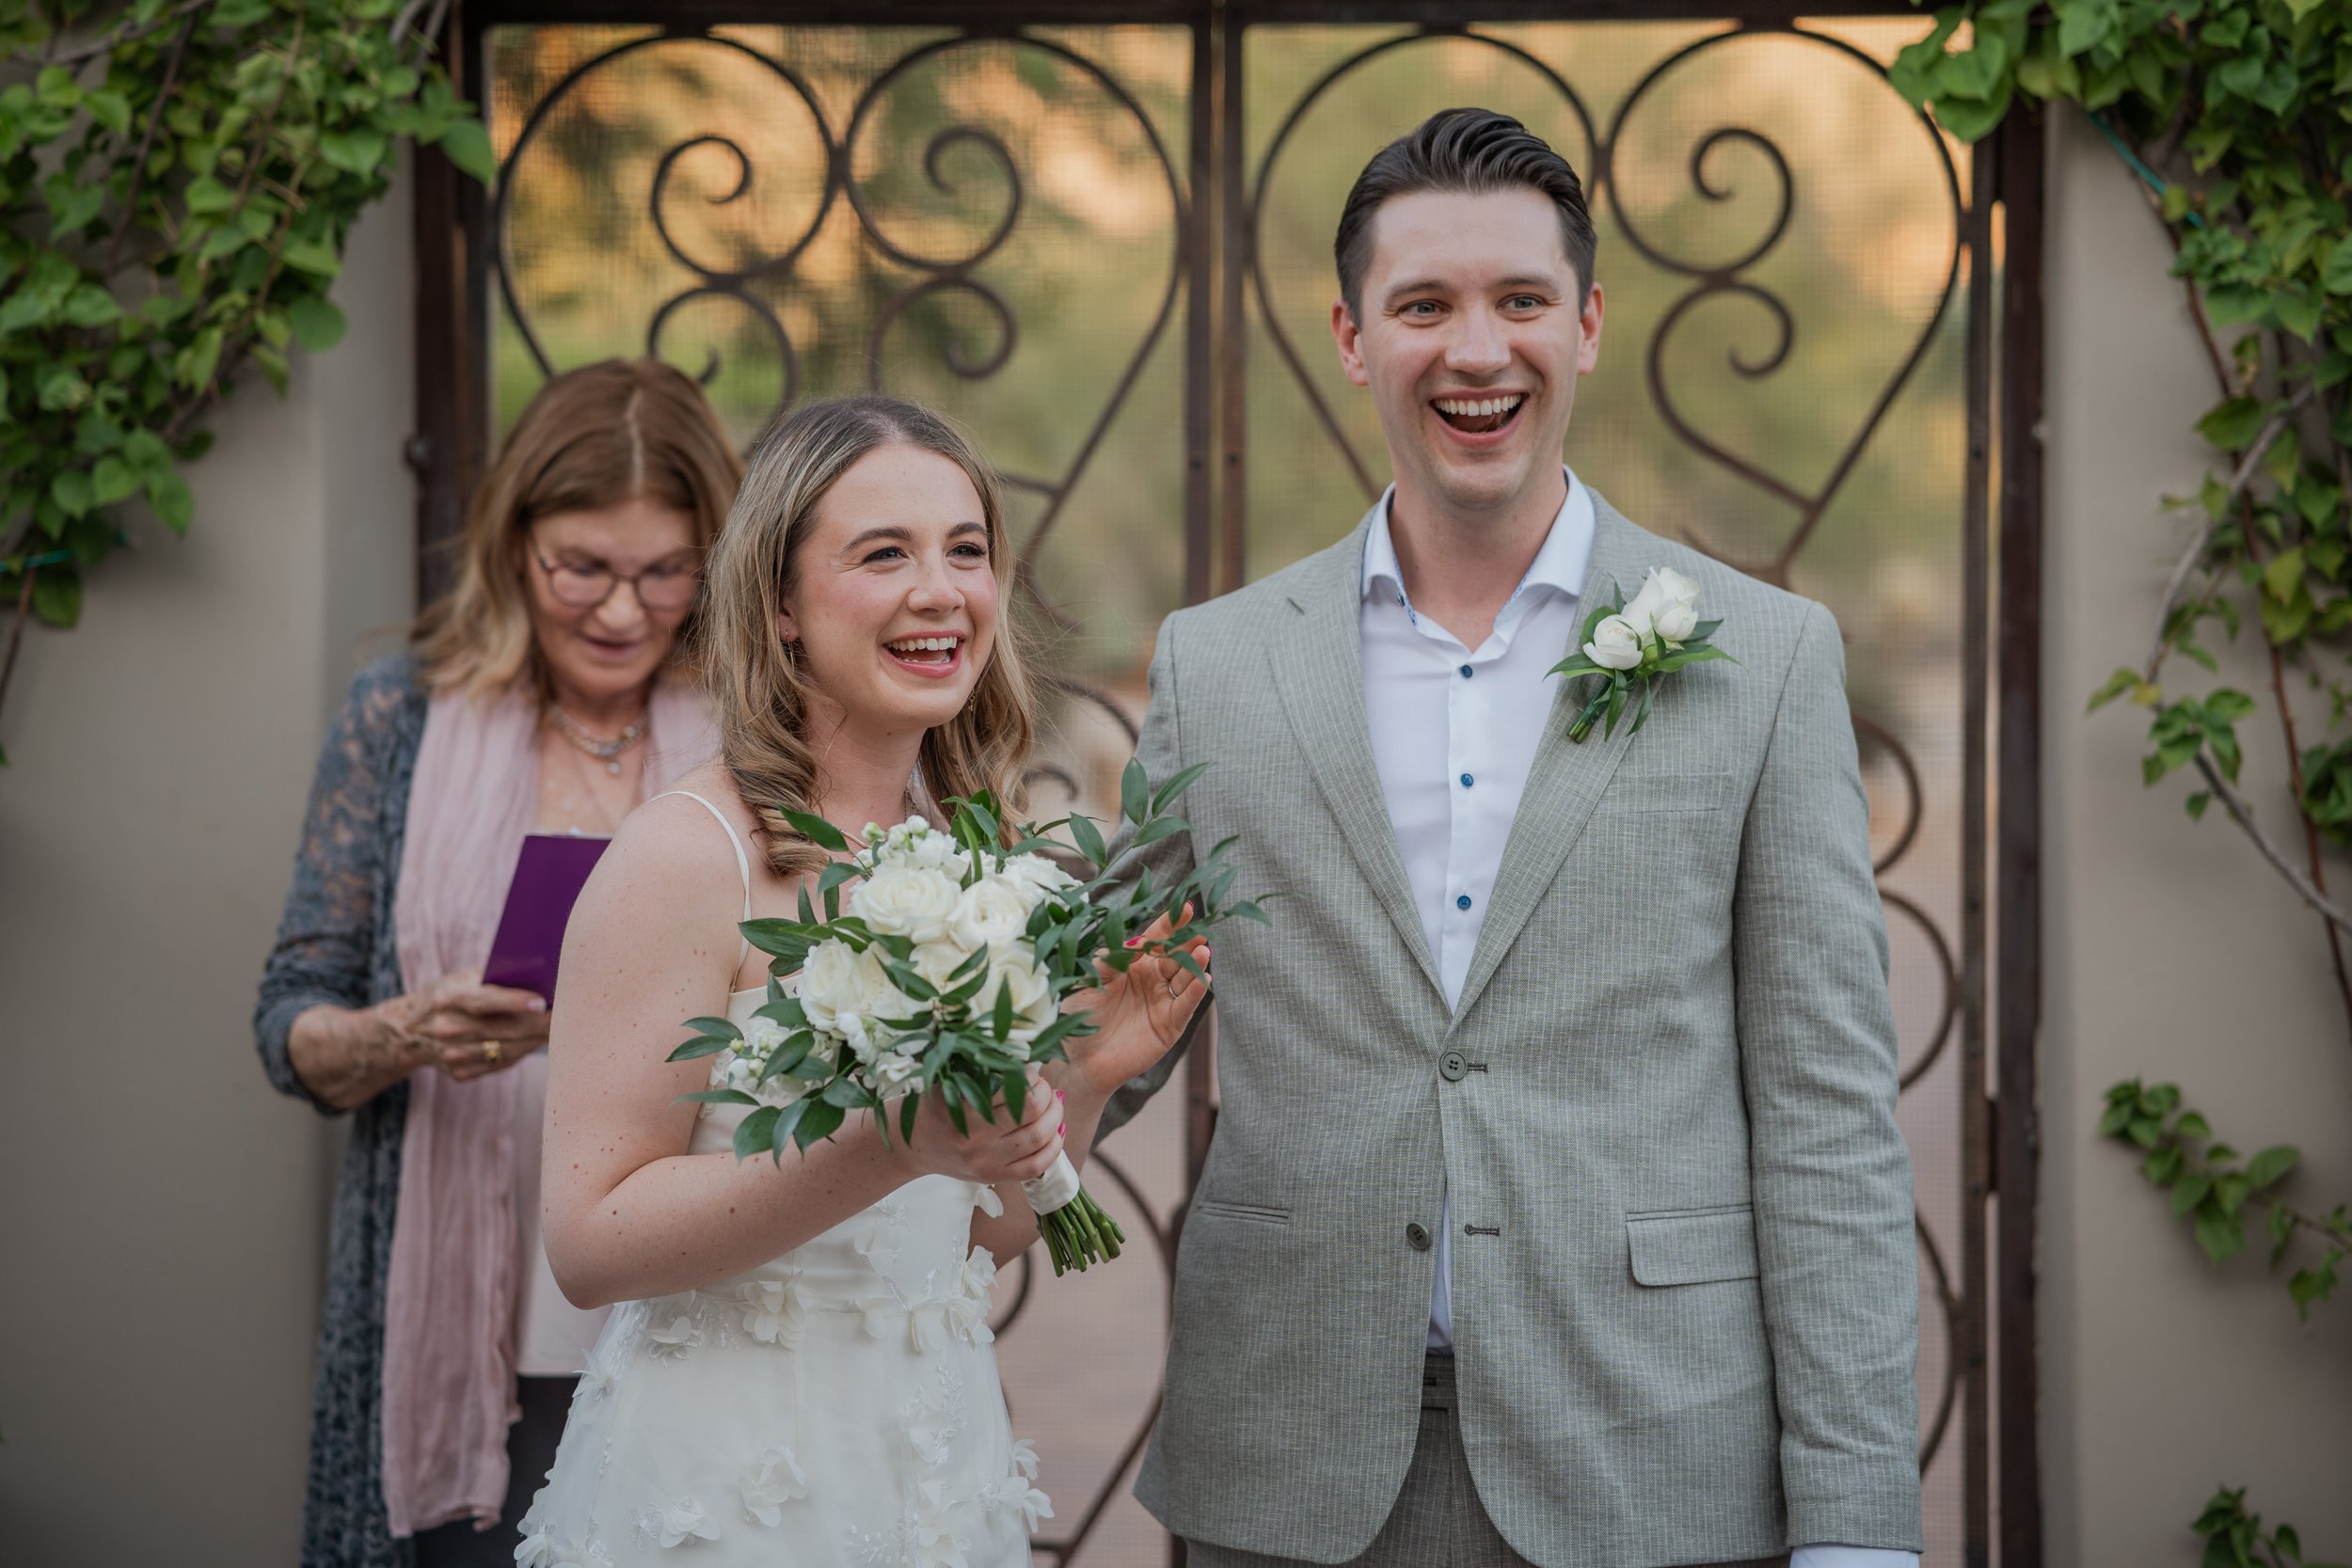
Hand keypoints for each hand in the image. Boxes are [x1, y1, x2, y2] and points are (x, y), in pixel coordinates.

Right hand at [382, 968, 551, 1082]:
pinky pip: (501, 1064)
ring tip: (560, 1027)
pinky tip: (536, 1041)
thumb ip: (494, 975)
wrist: (408, 1031)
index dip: (513, 1002)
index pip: (484, 1001)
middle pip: (502, 1029)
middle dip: (539, 1023)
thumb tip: (538, 972)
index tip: (542, 1002)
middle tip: (568, 1014)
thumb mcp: (461, 978)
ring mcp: (451, 1054)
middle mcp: (446, 1029)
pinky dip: (522, 1052)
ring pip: (506, 1050)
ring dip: (536, 1039)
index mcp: (447, 998)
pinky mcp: (459, 1072)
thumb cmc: (449, 994)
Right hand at [894, 1072, 1065, 1187]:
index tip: (1029, 1069)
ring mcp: (986, 1162)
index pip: (1011, 1088)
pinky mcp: (994, 1177)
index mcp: (961, 1109)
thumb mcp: (950, 1083)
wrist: (911, 1145)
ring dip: (1055, 1115)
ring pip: (1038, 1138)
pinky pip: (1036, 1166)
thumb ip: (985, 1073)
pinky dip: (1054, 1147)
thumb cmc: (934, 1107)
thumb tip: (1030, 1062)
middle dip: (1045, 1093)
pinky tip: (1056, 1130)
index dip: (1029, 1075)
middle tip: (1042, 1085)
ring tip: (1052, 1103)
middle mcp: (974, 1139)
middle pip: (1030, 1111)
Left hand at [1061, 907, 1209, 1099]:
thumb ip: (1110, 959)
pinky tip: (1204, 979)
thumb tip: (1134, 940)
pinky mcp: (1169, 1026)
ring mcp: (1162, 1002)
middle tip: (1202, 928)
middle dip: (1189, 941)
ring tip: (1204, 949)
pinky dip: (1195, 992)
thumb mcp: (1088, 980)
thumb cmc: (1078, 1017)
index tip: (1186, 907)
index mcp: (1132, 964)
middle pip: (1175, 955)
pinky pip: (1184, 1005)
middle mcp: (1151, 980)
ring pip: (1185, 978)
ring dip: (1196, 964)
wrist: (1077, 1060)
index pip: (1156, 939)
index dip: (1171, 923)